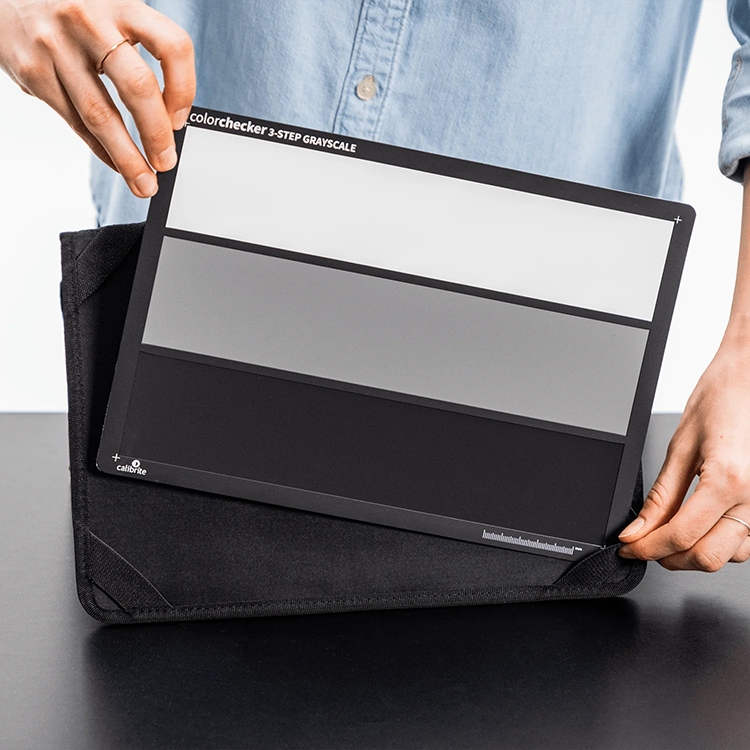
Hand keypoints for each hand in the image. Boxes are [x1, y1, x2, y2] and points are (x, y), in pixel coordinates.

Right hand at [0, 0, 194, 197]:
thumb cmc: (73, 5)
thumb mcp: (111, 9)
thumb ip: (138, 48)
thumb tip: (168, 115)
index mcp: (122, 5)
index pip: (172, 47)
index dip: (184, 88)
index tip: (182, 120)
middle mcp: (90, 21)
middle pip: (137, 87)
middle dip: (156, 135)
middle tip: (166, 163)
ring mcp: (56, 46)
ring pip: (100, 115)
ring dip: (127, 158)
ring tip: (144, 182)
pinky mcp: (32, 70)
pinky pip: (74, 121)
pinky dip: (100, 148)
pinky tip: (116, 162)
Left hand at [618, 334, 749, 569]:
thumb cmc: (723, 396)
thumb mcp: (681, 445)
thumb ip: (660, 496)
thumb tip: (638, 529)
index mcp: (728, 480)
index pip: (681, 536)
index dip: (648, 549)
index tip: (629, 548)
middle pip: (709, 557)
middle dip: (670, 558)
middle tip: (646, 545)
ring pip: (732, 555)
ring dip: (697, 552)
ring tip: (670, 533)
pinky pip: (749, 539)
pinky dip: (722, 541)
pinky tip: (700, 524)